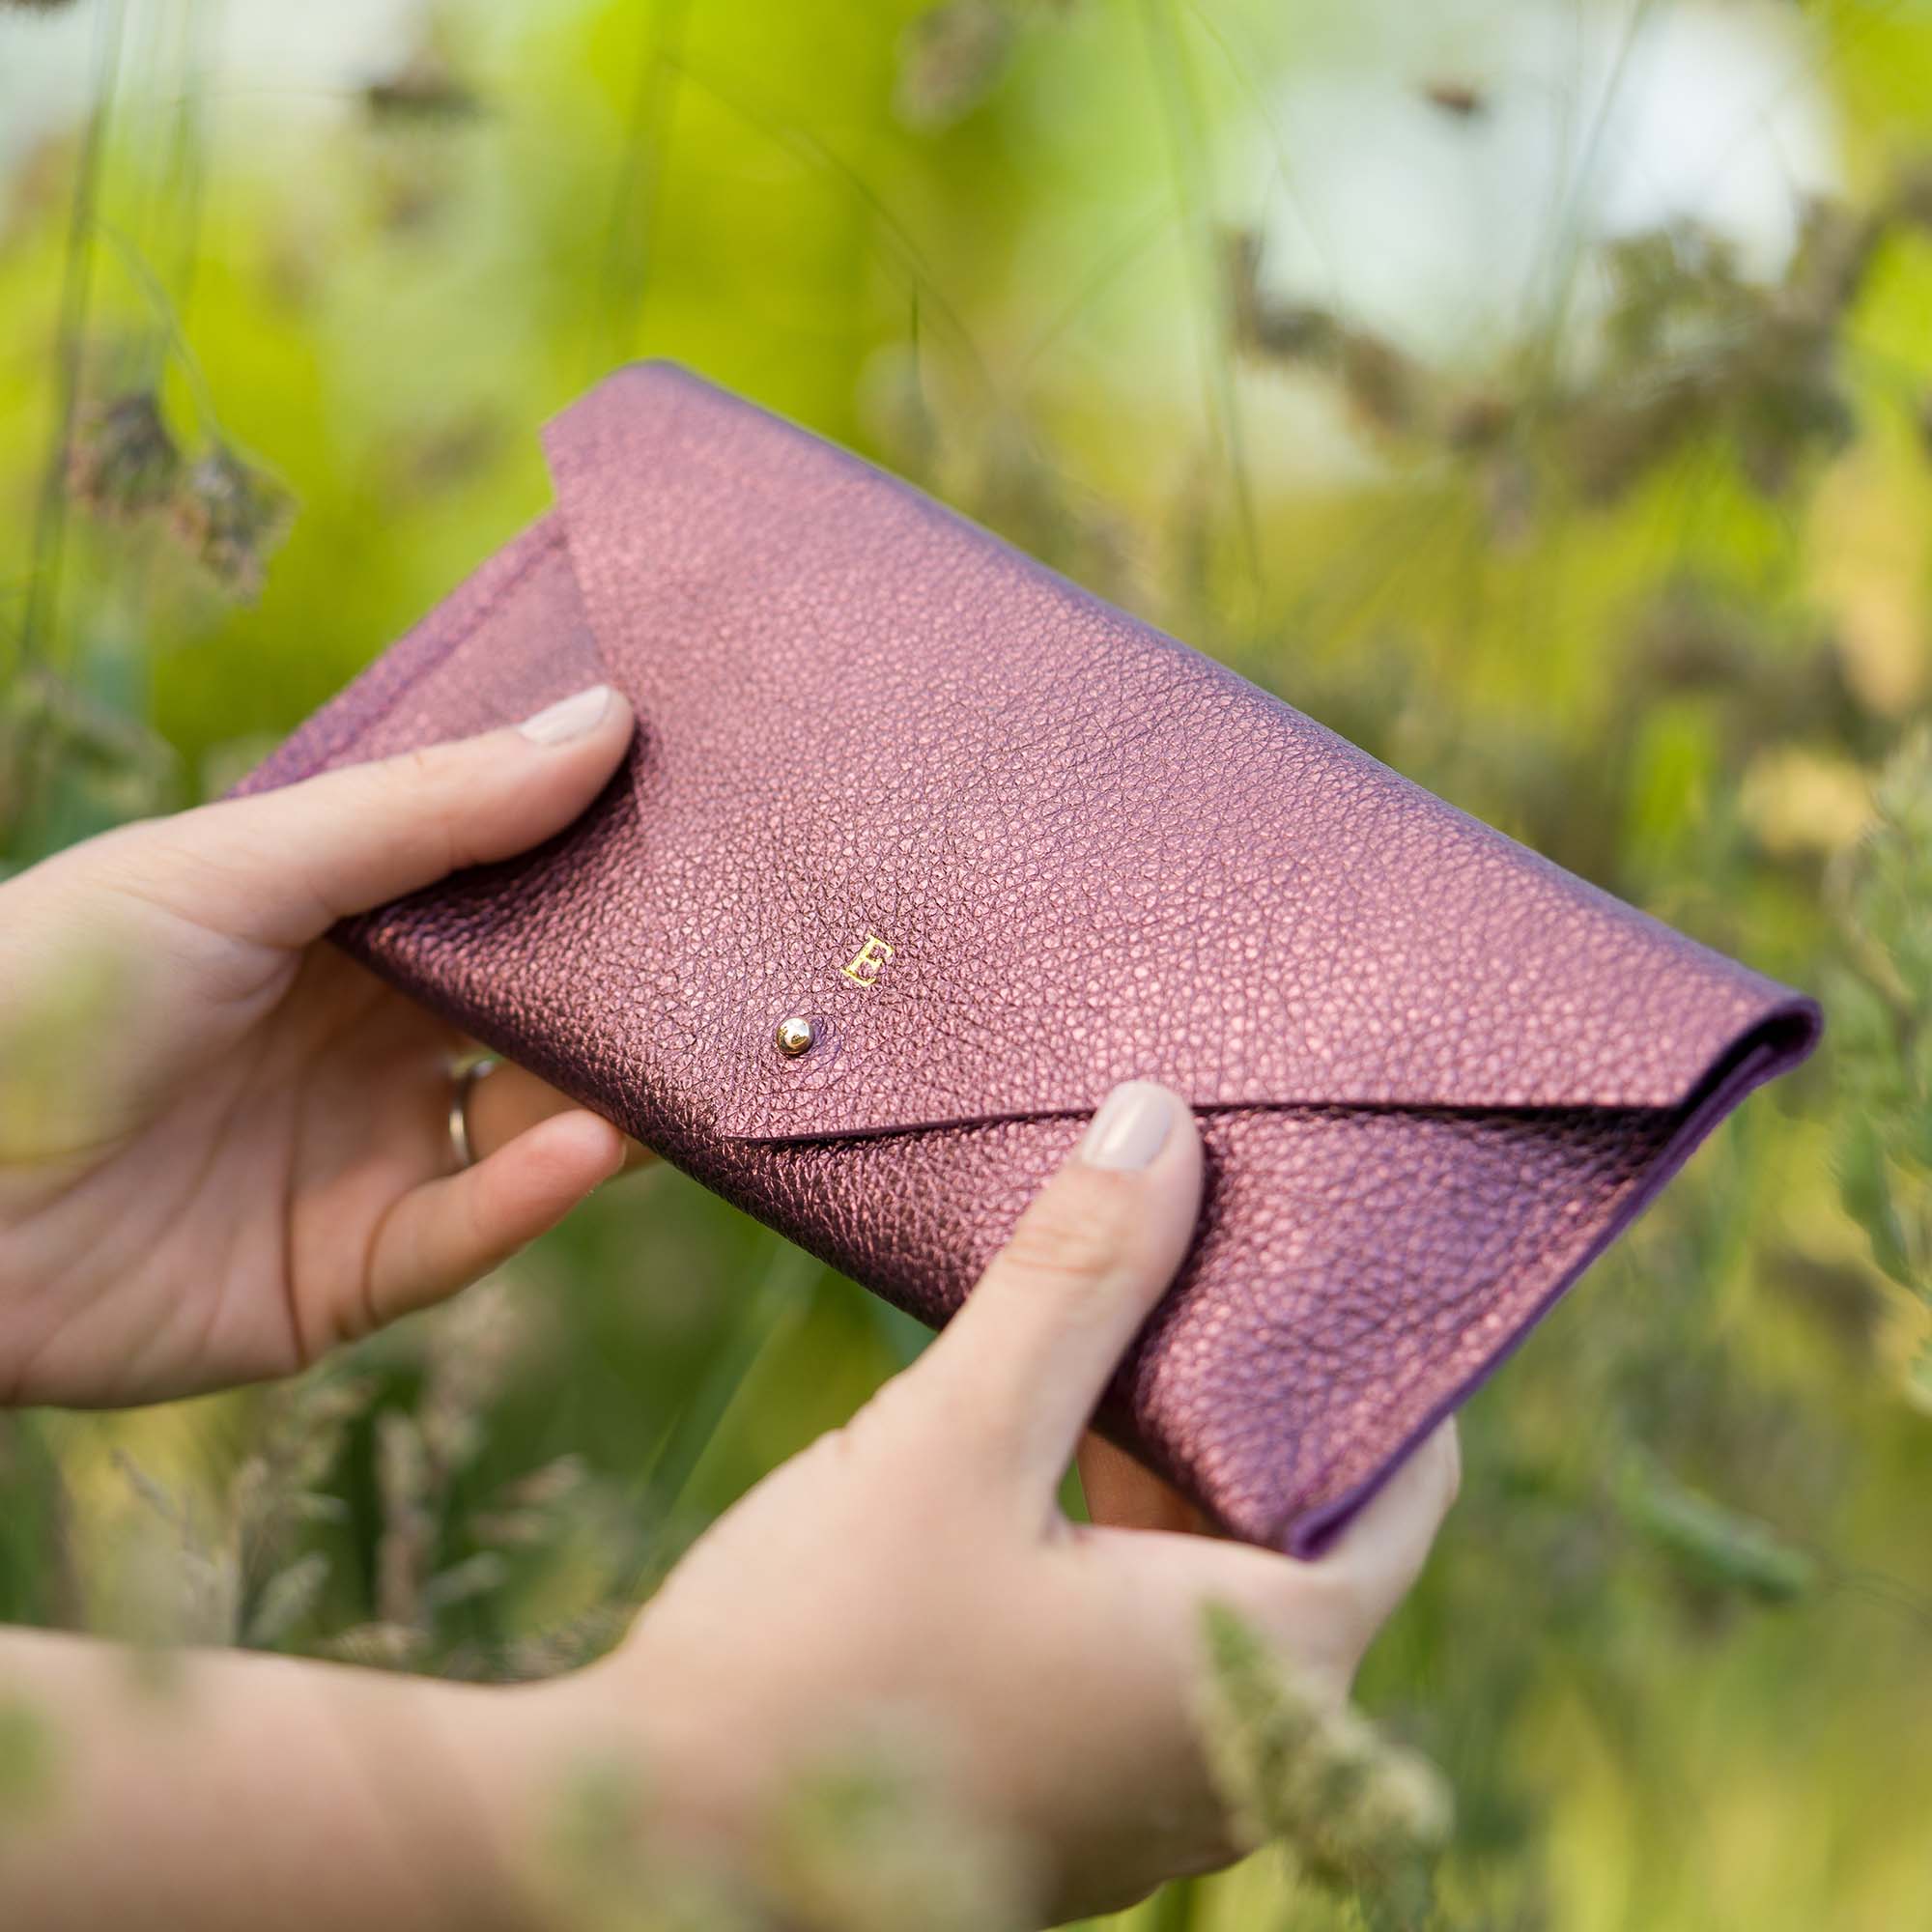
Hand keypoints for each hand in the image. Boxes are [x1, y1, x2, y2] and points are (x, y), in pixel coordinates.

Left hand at [0, 684, 638, 1407]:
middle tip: (751, 943)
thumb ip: (425, 810)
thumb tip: (605, 721)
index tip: (705, 811)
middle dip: (631, 984)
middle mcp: (365, 1041)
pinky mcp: (348, 1275)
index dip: (596, 855)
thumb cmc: (47, 984)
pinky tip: (587, 1149)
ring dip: (613, 1097)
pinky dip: (532, 1197)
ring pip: (533, 1128)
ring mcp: (363, 1157)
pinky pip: (467, 1233)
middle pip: (538, 1011)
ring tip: (700, 1052)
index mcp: (338, 929)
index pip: (502, 889)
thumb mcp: (240, 868)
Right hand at [513, 1080, 1458, 1923]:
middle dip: (1243, 1388)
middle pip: (1296, 1523)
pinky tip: (1034, 1442)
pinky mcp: (1060, 1783)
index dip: (1376, 1361)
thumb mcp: (954, 1437)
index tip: (1325, 1251)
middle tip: (1198, 1243)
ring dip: (1162, 1454)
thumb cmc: (814, 1659)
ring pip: (1203, 1576)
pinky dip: (1104, 1529)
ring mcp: (1146, 1781)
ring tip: (1107, 1317)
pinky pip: (1131, 1630)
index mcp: (1265, 1668)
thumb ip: (1073, 1281)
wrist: (658, 1852)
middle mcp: (1234, 1746)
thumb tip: (1162, 1128)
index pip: (1400, 1488)